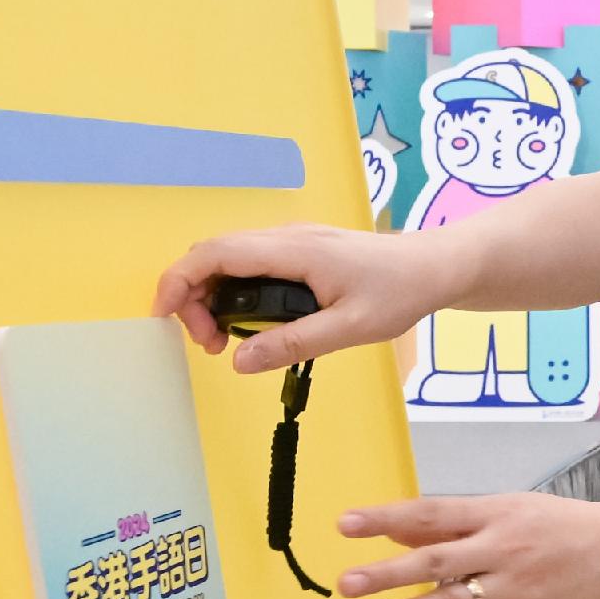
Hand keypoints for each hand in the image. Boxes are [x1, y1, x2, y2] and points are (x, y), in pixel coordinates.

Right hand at [155, 223, 456, 376]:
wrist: (435, 266)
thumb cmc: (400, 292)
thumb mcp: (349, 327)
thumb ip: (293, 344)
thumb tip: (238, 361)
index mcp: (293, 250)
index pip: (215, 253)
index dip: (179, 280)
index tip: (164, 315)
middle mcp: (287, 237)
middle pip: (213, 255)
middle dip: (194, 297)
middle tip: (210, 344)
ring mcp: (293, 241)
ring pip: (229, 258)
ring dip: (214, 295)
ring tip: (226, 339)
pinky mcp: (300, 251)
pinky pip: (251, 263)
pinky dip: (235, 289)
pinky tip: (250, 322)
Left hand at [329, 492, 599, 598]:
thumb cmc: (557, 525)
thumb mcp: (506, 508)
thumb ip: (452, 523)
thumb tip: (396, 531)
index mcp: (494, 513)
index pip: (431, 514)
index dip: (387, 519)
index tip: (346, 525)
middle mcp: (501, 548)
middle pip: (436, 562)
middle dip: (389, 574)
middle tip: (347, 583)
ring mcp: (513, 587)